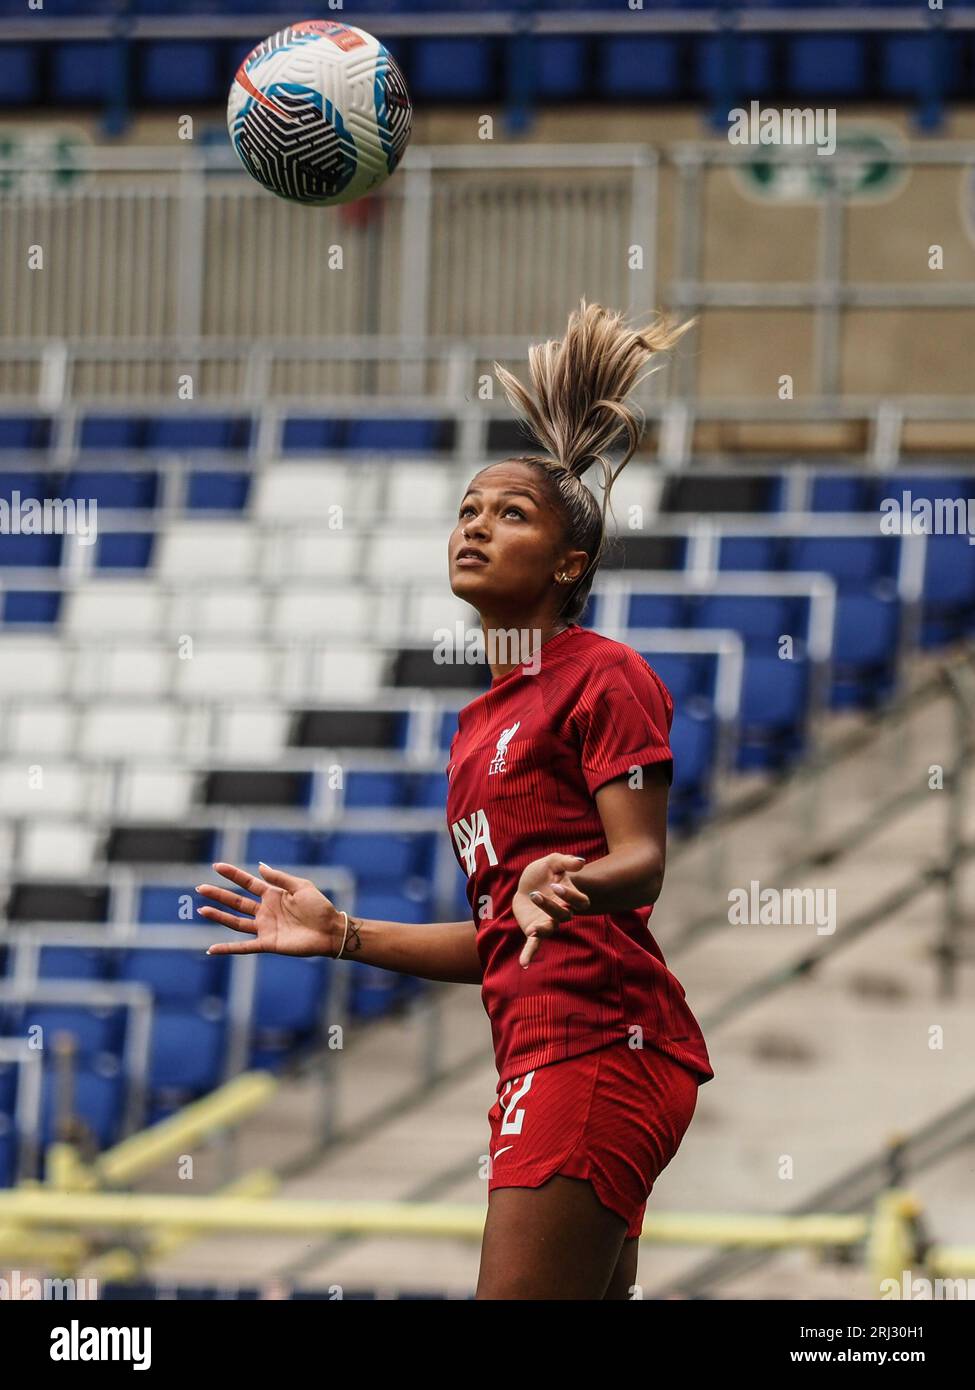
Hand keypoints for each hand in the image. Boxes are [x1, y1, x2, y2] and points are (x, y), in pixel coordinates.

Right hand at [196, 862, 342, 957]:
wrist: (330, 930)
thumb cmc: (319, 907)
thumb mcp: (301, 886)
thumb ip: (279, 878)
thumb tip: (260, 866)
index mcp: (273, 895)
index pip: (248, 883)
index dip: (233, 875)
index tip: (216, 866)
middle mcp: (265, 911)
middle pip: (236, 901)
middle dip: (219, 895)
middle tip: (200, 888)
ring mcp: (264, 927)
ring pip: (236, 922)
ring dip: (219, 916)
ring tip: (202, 910)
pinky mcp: (267, 943)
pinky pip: (243, 947)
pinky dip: (227, 948)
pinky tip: (212, 949)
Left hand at [512, 854, 590, 968]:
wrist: (527, 882)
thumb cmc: (544, 873)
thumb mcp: (552, 862)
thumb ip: (566, 861)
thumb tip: (581, 862)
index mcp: (569, 897)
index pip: (580, 902)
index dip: (571, 896)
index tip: (556, 885)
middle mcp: (562, 912)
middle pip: (564, 916)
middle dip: (550, 906)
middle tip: (536, 894)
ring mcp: (548, 922)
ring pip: (550, 929)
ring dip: (542, 929)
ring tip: (532, 929)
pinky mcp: (533, 929)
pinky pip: (534, 944)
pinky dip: (529, 953)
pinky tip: (524, 964)